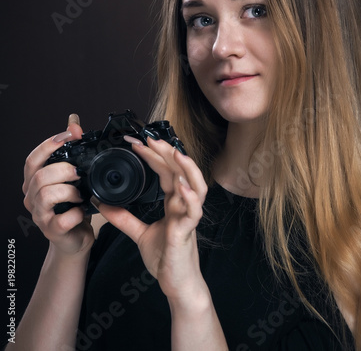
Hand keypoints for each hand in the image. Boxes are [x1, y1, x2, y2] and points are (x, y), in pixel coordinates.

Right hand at [23, 114, 94, 256]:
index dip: (48, 145)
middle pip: (38, 176)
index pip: (32, 160)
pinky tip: (82, 211)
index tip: (70, 134)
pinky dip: (76, 213)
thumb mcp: (72, 176)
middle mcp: (32, 197)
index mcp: (34, 182)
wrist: (74, 238)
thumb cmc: (72, 205)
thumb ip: (70, 149)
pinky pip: (61, 219)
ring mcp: (40, 215)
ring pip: (46, 195)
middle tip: (79, 172)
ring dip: (69, 191)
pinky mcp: (51, 231)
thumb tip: (73, 122)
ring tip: (80, 193)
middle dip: (63, 169)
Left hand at [92, 136, 207, 303]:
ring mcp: (188, 216)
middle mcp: (183, 204)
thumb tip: (102, 204)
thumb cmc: (165, 257)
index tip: (136, 143)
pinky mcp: (188, 230)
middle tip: (148, 138)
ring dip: (187, 167)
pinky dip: (190, 195)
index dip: (154, 155)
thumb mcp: (139, 233)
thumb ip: (123, 218)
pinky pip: (194, 210)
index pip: (167, 171)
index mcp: (174, 202)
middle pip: (181, 171)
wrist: (176, 283)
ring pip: (196, 185)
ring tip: (173, 151)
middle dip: (166, 152)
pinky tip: (181, 185)